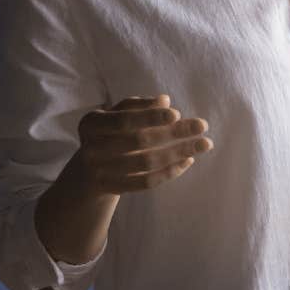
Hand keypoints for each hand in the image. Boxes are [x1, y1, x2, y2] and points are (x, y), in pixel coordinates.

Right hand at [67, 94, 212, 195]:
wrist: (85, 175)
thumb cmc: (107, 137)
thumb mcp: (115, 118)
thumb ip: (137, 107)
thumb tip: (164, 100)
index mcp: (91, 124)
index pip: (124, 119)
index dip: (150, 116)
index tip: (177, 113)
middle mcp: (91, 148)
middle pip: (138, 141)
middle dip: (173, 133)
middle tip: (202, 125)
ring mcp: (100, 171)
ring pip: (146, 162)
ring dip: (179, 152)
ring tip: (204, 143)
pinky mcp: (112, 189)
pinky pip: (146, 182)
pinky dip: (170, 172)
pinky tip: (188, 160)